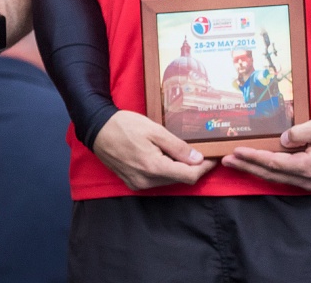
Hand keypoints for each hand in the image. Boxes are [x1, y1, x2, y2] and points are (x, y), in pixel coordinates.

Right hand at [92, 110, 216, 189]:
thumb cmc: (126, 125)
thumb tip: (198, 159)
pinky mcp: (133, 182)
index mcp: (154, 168)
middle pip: (180, 179)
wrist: (98, 129)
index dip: (204, 168)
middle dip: (193, 167)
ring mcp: (138, 184)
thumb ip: (177, 147)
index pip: (188, 176)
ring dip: (179, 169)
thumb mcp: (155, 130)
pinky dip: (166, 170)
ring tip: (184, 151)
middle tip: (202, 151)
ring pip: (169, 180)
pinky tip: (166, 156)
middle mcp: (146, 181)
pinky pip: (156, 180)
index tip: (213, 157)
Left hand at [222, 113, 310, 190]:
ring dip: (253, 170)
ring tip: (234, 162)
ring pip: (274, 178)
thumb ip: (303, 132)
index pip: (275, 163)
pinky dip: (265, 171)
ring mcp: (307, 183)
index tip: (237, 150)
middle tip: (226, 160)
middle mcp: (307, 179)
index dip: (255, 157)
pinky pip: (281, 177)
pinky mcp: (307, 180)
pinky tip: (254, 165)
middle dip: (247, 167)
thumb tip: (283, 139)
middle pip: (270, 174)